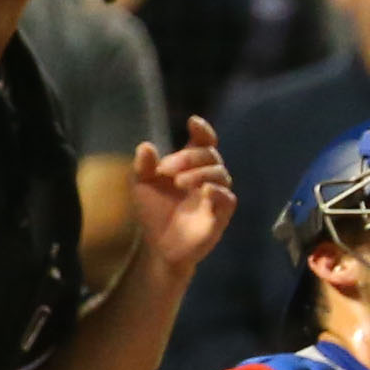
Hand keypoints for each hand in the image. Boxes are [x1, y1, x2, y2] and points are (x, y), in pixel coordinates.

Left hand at [130, 117, 235, 276]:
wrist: (159, 247)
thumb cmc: (155, 213)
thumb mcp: (142, 186)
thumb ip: (143, 166)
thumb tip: (146, 146)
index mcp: (192, 166)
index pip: (204, 142)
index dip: (203, 130)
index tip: (192, 122)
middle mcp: (207, 177)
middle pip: (210, 155)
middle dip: (189, 157)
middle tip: (166, 170)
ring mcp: (216, 195)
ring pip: (220, 173)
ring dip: (200, 173)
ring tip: (178, 182)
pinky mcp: (221, 215)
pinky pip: (227, 198)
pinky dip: (217, 191)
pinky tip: (203, 191)